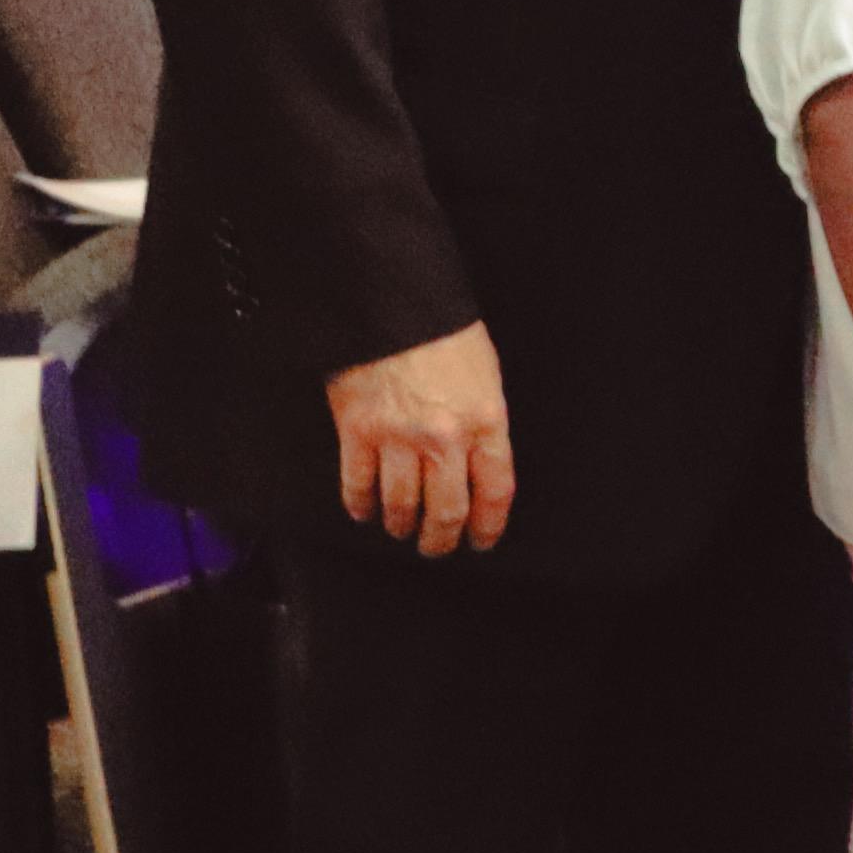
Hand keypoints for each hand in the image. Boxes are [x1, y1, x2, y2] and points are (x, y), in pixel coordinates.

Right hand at [324, 325, 517, 556]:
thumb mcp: (487, 378)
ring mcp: (398, 438)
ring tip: (402, 529)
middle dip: (441, 539)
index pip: (494, 492)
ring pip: (400, 505)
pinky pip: (358, 485)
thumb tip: (481, 466)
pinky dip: (360, 505)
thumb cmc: (445, 335)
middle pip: (446, 511)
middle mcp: (444, 438)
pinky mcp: (358, 432)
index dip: (488, 526)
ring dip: (401, 525)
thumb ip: (486, 425)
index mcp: (486, 422)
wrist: (394, 305)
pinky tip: (364, 510)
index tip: (482, 541)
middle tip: (437, 547)